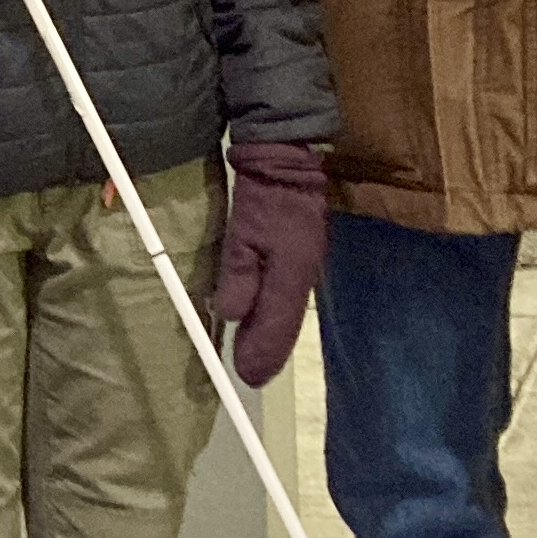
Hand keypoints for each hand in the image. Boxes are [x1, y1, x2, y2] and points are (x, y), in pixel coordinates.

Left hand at [211, 142, 327, 388]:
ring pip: (287, 313)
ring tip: (253, 357)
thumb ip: (239, 275)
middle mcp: (304, 276)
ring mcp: (305, 266)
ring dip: (270, 335)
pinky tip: (258, 319)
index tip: (248, 378)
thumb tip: (232, 316)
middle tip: (249, 375)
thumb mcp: (244, 233)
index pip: (279, 326)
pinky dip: (272, 314)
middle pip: (285, 325)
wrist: (287, 160)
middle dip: (267, 352)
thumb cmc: (264, 196)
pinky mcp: (299, 256)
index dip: (264, 355)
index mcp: (294, 274)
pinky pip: (286, 297)